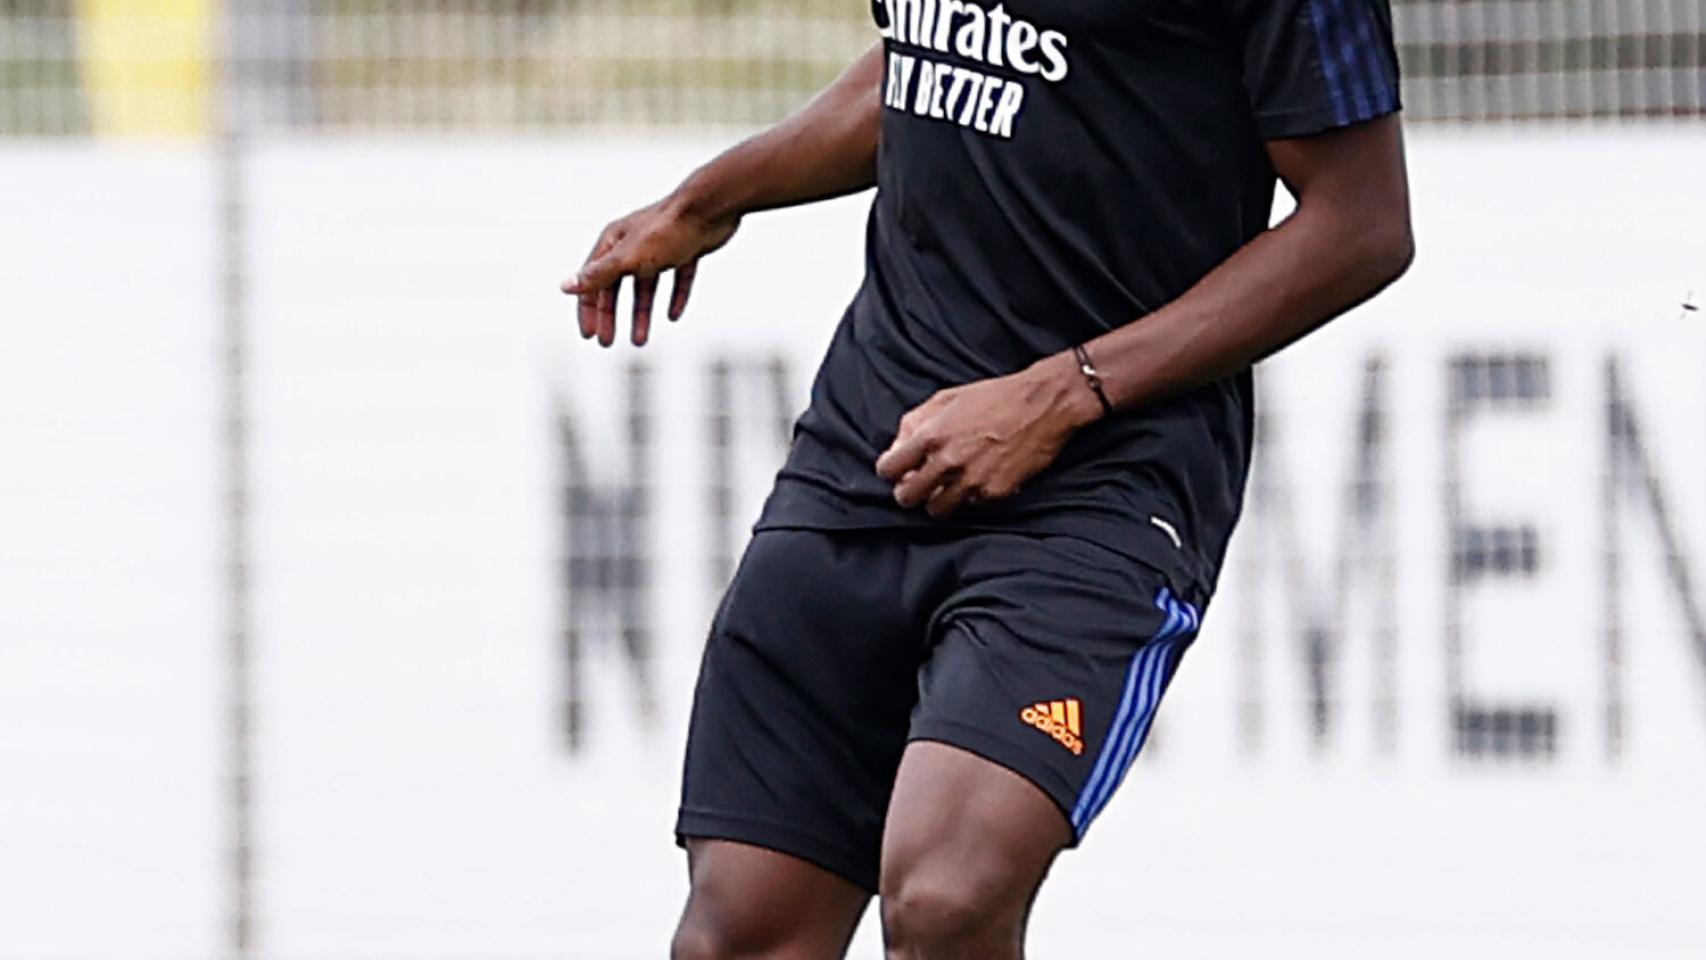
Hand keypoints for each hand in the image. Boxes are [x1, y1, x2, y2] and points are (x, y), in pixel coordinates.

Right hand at [561, 196, 740, 346]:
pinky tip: (674, 315)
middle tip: (608, 342)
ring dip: (641, 314)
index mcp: (614, 243)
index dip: (588, 309)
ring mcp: (660, 248)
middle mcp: (633, 245)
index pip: (592, 281)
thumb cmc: (667, 230)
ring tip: (640, 341)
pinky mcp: (686, 250)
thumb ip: (598, 275)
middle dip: (611, 316)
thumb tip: (566, 286)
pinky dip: (674, 298)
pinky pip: (677, 280)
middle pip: (616, 286)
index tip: (590, 335)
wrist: (710, 208)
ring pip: (646, 287)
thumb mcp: (628, 259)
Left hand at [875, 353, 1102, 517]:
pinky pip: (970, 506)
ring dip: (937, 500)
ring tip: (948, 486)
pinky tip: (979, 478)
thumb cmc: (994, 396)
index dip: (890, 470)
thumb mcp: (947, 398)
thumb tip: (898, 446)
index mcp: (931, 436)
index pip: (889, 469)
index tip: (897, 470)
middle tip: (918, 484)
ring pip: (937, 510)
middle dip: (908, 492)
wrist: (1042, 404)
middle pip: (907, 498)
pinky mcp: (994, 493)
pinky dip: (970, 496)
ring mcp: (971, 481)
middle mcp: (948, 462)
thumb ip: (916, 422)